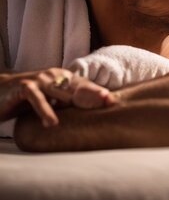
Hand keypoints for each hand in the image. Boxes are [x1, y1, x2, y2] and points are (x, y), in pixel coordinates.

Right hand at [0, 68, 115, 127]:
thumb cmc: (27, 100)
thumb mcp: (51, 101)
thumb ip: (68, 103)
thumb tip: (92, 111)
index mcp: (63, 78)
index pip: (85, 86)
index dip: (99, 93)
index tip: (113, 101)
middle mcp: (54, 76)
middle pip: (78, 88)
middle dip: (94, 95)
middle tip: (108, 102)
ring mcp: (40, 80)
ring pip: (61, 91)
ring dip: (75, 101)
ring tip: (90, 111)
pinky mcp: (25, 88)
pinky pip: (37, 99)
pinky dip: (45, 110)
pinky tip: (52, 123)